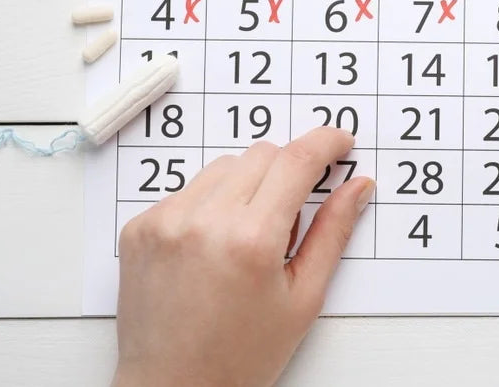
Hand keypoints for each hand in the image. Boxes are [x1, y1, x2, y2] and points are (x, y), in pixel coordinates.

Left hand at [113, 127, 373, 386]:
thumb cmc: (240, 356)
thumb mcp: (303, 297)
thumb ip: (332, 232)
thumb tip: (357, 186)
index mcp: (251, 241)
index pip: (297, 160)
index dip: (326, 143)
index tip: (339, 142)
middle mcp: (204, 222)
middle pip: (262, 154)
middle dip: (288, 170)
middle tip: (291, 217)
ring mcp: (166, 221)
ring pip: (224, 166)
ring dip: (248, 185)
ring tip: (248, 238)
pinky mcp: (141, 227)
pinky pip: (189, 189)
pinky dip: (210, 204)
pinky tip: (214, 247)